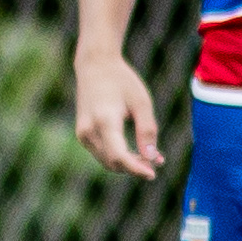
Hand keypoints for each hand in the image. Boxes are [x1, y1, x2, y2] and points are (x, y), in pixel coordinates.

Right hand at [73, 44, 160, 179]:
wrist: (95, 66)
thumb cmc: (122, 81)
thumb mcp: (141, 102)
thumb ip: (147, 131)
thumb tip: (152, 159)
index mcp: (104, 120)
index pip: (119, 156)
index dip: (136, 168)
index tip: (153, 174)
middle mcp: (89, 130)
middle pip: (113, 162)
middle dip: (135, 167)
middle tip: (158, 160)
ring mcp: (83, 134)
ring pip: (107, 161)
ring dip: (128, 164)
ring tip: (151, 157)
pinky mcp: (82, 134)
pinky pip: (102, 154)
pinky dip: (118, 157)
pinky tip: (135, 152)